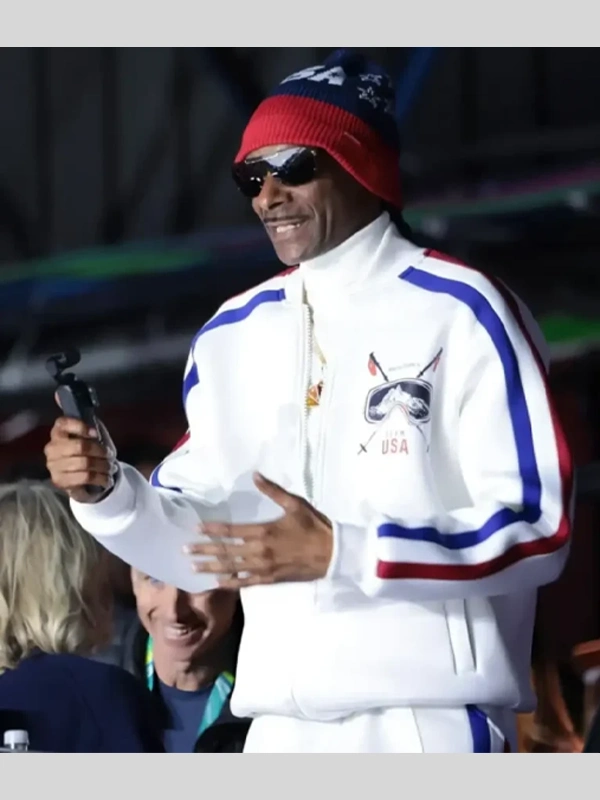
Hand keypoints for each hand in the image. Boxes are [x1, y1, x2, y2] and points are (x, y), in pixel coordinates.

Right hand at [44, 416, 116, 503]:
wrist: (85, 477)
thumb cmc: (89, 450)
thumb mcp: (90, 432)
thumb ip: (85, 419)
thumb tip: (59, 395)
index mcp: (58, 432)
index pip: (64, 423)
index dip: (81, 427)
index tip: (96, 433)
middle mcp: (51, 448)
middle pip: (79, 446)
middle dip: (100, 451)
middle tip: (110, 455)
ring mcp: (53, 465)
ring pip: (85, 463)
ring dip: (103, 466)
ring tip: (110, 468)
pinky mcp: (59, 481)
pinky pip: (85, 477)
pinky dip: (100, 478)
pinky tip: (106, 478)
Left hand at [184, 473, 332, 588]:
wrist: (333, 554)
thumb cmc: (314, 526)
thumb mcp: (295, 504)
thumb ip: (273, 491)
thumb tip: (255, 476)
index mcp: (264, 532)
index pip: (231, 531)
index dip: (212, 530)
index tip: (196, 530)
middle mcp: (260, 552)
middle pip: (226, 552)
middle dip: (204, 551)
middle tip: (185, 551)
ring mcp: (264, 568)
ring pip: (232, 569)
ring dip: (211, 568)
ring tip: (193, 568)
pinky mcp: (271, 580)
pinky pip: (245, 583)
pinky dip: (230, 583)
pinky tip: (217, 582)